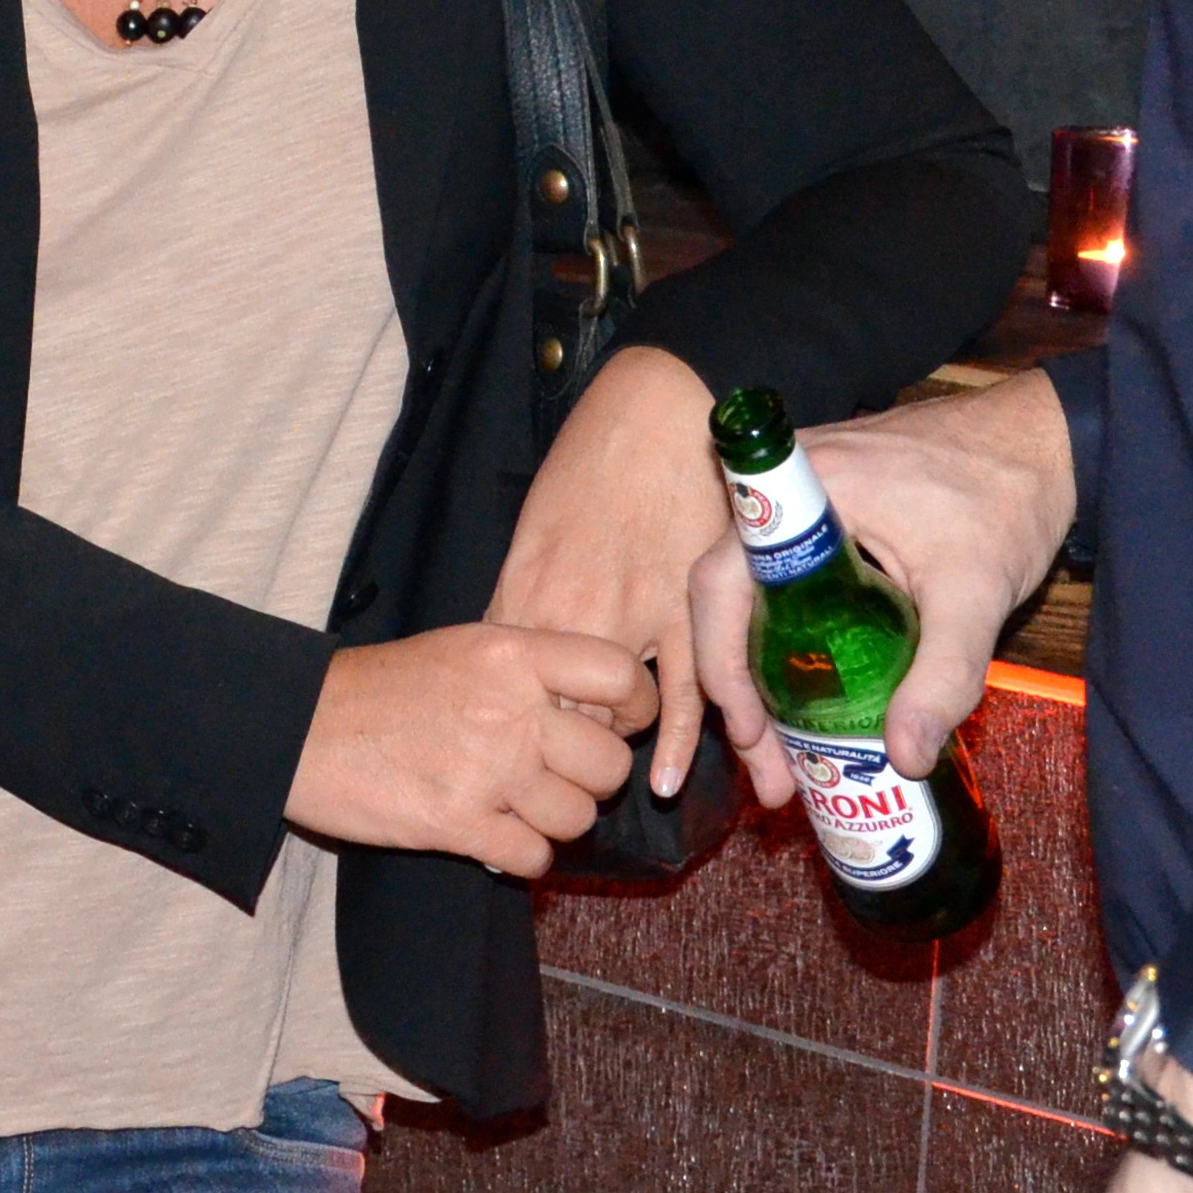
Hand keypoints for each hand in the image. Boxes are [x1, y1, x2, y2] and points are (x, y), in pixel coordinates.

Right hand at [285, 624, 652, 876]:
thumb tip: (595, 701)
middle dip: (593, 779)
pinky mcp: (459, 825)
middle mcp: (509, 709)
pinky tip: (495, 836)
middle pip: (608, 761)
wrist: (300, 728)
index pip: (618, 674)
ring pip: (578, 817)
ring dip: (555, 821)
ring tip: (519, 806)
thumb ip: (528, 668)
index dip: (635, 705)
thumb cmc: (379, 688)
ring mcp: (487, 770)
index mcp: (511, 653)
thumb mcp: (461, 648)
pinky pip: (533, 857)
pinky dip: (522, 855)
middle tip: (558, 776)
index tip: (621, 721)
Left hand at [487, 346, 727, 798]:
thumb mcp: (533, 527)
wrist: (658, 409)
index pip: (503, 689)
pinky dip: (679, 742)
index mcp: (527, 590)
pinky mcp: (693, 612)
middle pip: (553, 715)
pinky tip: (670, 782)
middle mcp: (577, 615)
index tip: (499, 759)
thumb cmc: (591, 461)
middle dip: (552, 749)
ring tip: (603, 773)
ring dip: (610, 748)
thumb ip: (524, 592)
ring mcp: (638, 617)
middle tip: (555, 770)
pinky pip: (686, 694)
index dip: (500, 731)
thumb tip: (512, 647)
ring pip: (616, 714)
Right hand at [683, 368, 1074, 807]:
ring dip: (762, 672)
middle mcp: (785, 485)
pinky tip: (814, 695)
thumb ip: (943, 676)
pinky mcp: (828, 510)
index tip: (750, 733)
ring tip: (787, 752)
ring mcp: (801, 495)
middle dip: (740, 691)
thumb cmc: (1006, 501)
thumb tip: (904, 759)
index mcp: (803, 489)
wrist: (1046, 440)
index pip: (720, 583)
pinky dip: (789, 641)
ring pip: (753, 593)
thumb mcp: (975, 595)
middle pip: (728, 597)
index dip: (720, 665)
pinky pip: (784, 580)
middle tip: (768, 769)